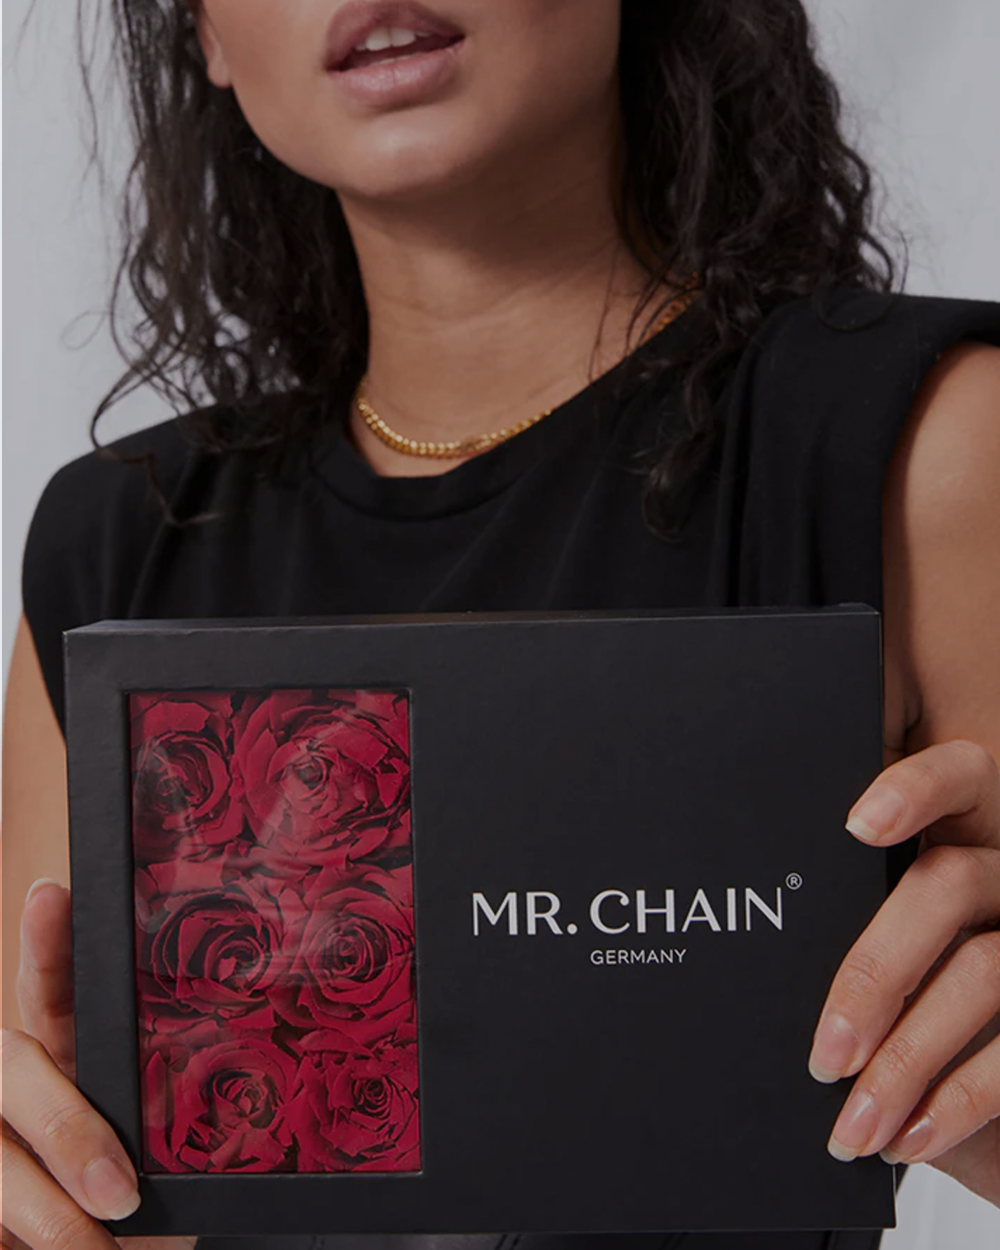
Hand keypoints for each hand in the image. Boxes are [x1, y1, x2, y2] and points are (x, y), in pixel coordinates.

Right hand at [1, 879, 195, 1249]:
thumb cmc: (156, 1188)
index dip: (46, 943)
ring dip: (48, 1212)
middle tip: (122, 1193)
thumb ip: (191, 1098)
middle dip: (64, 1128)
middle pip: (8, 1065)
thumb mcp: (177, 1137)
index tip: (52, 894)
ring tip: (100, 1247)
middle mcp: (19, 1079)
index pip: (53, 987)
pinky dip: (36, 1243)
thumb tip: (271, 1070)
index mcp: (68, 1047)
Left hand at [808, 739, 999, 1206]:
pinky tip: (909, 1138)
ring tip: (851, 1126)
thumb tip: (752, 945)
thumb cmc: (922, 983)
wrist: (997, 1062)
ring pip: (982, 971)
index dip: (915, 790)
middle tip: (822, 1052)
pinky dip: (957, 1102)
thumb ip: (856, 911)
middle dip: (875, 971)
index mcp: (970, 828)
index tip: (857, 825)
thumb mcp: (899, 932)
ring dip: (906, 1062)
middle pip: (948, 886)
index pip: (959, 775)